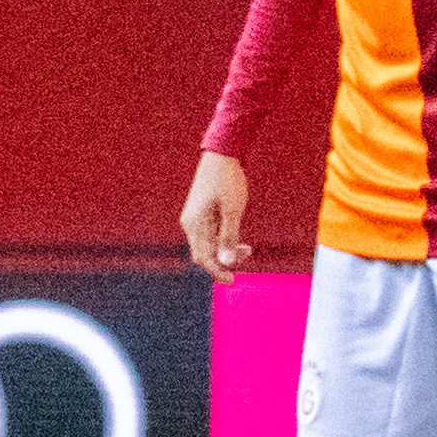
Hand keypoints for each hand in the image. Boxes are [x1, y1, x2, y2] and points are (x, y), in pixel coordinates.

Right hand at [180, 151, 250, 277]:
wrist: (221, 156)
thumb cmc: (228, 182)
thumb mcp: (233, 211)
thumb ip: (229, 237)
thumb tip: (226, 262)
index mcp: (195, 224)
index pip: (204, 257)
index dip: (217, 271)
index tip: (232, 281)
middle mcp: (190, 224)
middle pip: (203, 253)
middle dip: (222, 262)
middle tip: (244, 261)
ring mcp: (194, 219)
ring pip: (207, 245)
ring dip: (224, 251)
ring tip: (247, 249)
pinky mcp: (200, 215)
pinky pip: (208, 236)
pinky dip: (222, 242)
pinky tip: (238, 240)